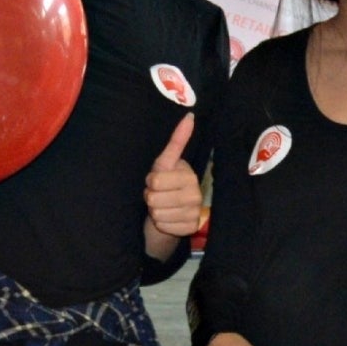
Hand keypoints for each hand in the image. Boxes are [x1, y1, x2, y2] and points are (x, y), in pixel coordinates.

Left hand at [142, 117, 202, 239]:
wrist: (171, 212)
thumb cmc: (166, 184)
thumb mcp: (166, 163)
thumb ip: (177, 141)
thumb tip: (189, 116)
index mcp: (190, 177)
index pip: (155, 181)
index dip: (151, 182)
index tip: (157, 182)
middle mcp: (196, 195)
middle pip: (154, 198)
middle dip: (151, 197)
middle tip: (159, 196)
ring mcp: (194, 213)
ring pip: (157, 213)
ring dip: (155, 211)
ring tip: (163, 206)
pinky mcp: (190, 229)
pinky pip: (163, 226)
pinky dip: (161, 224)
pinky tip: (167, 219)